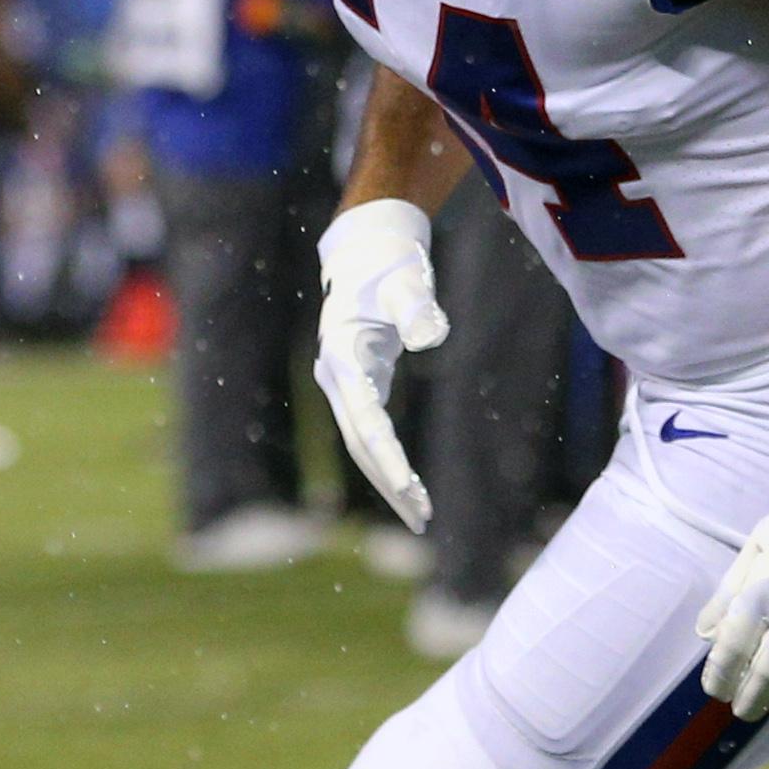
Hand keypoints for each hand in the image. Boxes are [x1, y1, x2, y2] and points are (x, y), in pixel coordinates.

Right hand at [312, 199, 447, 531]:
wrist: (367, 248)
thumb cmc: (389, 263)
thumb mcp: (407, 281)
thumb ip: (418, 308)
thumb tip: (432, 338)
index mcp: (343, 356)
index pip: (366, 422)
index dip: (388, 458)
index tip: (410, 489)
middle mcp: (336, 376)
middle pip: (360, 445)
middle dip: (389, 484)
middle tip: (422, 520)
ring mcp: (344, 382)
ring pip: (362, 445)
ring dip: (388, 480)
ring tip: (422, 515)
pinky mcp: (358, 383)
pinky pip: (370, 432)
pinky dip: (389, 460)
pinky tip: (411, 485)